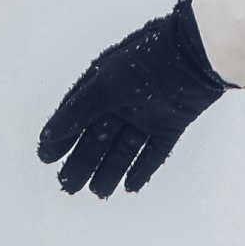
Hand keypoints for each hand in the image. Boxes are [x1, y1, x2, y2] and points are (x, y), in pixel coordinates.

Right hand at [37, 0, 228, 196]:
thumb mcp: (106, 84)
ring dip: (110, 171)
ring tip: (97, 192)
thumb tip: (48, 136)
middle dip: (83, 162)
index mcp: (104, 85)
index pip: (76, 117)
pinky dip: (142, 169)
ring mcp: (148, 114)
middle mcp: (124, 101)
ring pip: (124, 149)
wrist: (198, 53)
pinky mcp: (172, 124)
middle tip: (69, 186)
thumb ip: (78, 111)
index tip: (46, 159)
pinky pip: (154, 152)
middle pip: (98, 138)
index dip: (62, 138)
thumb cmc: (149, 60)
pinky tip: (129, 187)